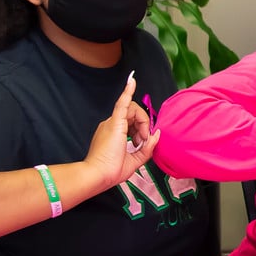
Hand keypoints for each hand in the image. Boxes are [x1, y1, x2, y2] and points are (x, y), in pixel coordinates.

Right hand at [85, 72, 158, 189]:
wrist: (98, 175)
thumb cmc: (111, 171)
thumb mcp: (135, 159)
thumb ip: (147, 147)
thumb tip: (156, 134)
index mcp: (114, 134)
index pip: (132, 123)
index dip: (141, 130)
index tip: (144, 142)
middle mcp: (111, 125)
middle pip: (134, 115)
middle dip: (144, 126)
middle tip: (144, 141)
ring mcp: (111, 123)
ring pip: (132, 110)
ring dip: (142, 122)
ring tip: (141, 139)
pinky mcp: (114, 123)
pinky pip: (122, 102)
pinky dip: (128, 91)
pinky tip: (132, 80)